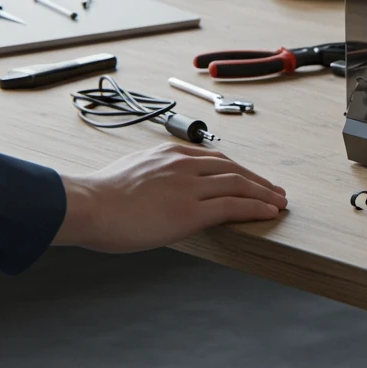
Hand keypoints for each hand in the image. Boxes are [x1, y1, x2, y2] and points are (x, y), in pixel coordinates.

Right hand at [53, 142, 287, 252]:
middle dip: (257, 180)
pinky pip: (233, 206)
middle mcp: (184, 164)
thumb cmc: (98, 198)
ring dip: (264, 193)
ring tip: (279, 202)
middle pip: (232, 169)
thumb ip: (151, 176)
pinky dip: (255, 208)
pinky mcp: (191, 210)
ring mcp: (189, 186)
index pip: (214, 159)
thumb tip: (156, 190)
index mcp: (169, 155)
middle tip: (275, 190)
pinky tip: (269, 212)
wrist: (86, 206)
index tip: (249, 178)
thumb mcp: (130, 173)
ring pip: (239, 185)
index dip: (236, 170)